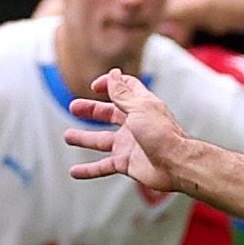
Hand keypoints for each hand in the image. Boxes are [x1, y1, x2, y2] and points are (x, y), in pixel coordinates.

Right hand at [57, 69, 186, 195]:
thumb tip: (113, 73)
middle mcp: (134, 124)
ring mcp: (129, 144)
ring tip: (67, 136)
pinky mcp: (126, 163)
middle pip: (109, 113)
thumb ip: (122, 93)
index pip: (125, 89)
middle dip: (91, 110)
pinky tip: (74, 171)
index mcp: (140, 106)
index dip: (110, 84)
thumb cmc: (161, 133)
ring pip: (101, 140)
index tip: (94, 86)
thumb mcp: (139, 108)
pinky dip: (88, 169)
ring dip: (84, 138)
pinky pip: (103, 166)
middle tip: (73, 107)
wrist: (176, 164)